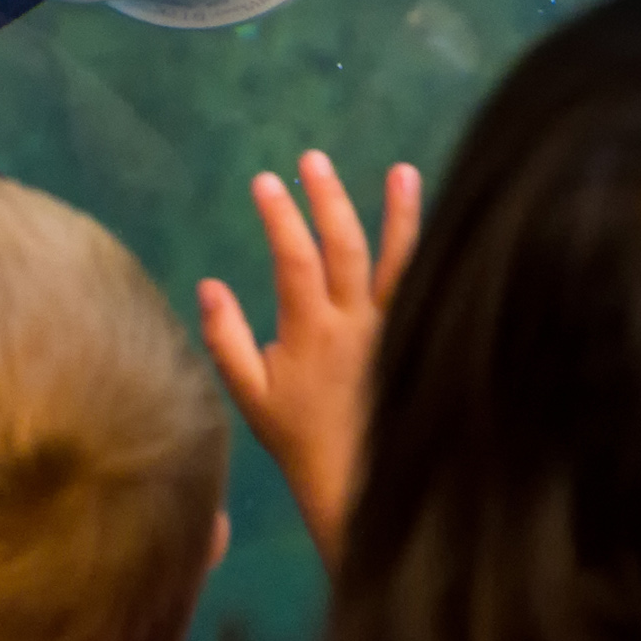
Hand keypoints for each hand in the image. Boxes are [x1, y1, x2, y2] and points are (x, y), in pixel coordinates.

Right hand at [199, 150, 419, 571]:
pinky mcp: (417, 338)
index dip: (280, 218)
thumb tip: (210, 285)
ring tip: (401, 171)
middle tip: (313, 159)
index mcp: (312, 332)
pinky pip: (424, 288)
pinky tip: (431, 226)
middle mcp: (357, 324)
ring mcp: (393, 330)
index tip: (264, 181)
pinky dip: (426, 255)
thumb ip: (228, 340)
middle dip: (327, 198)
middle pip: (345, 247)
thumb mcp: (250, 396)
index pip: (295, 260)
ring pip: (400, 262)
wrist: (361, 481)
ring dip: (400, 214)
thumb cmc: (300, 438)